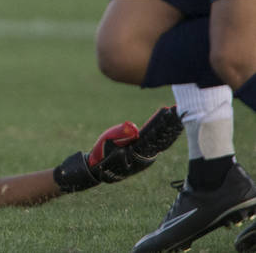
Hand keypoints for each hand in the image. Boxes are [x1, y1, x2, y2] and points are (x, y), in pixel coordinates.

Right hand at [53, 107, 181, 192]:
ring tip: (178, 116)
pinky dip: (166, 135)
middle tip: (178, 110)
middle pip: (161, 138)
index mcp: (137, 151)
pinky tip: (172, 127)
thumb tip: (135, 129)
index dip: (160, 123)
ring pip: (163, 141)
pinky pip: (159, 143)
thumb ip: (120, 133)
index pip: (152, 135)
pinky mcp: (147, 155)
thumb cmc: (102, 152)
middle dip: (169, 124)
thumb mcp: (106, 141)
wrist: (100, 169)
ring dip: (170, 129)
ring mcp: (148, 156)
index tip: (168, 112)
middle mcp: (146, 156)